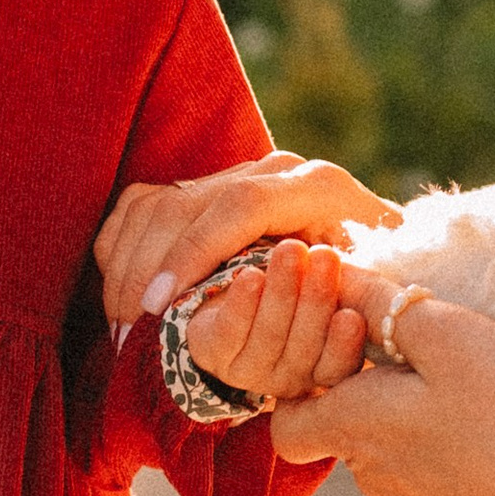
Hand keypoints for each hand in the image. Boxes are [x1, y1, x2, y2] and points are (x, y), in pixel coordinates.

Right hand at [96, 155, 397, 327]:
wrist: (374, 258)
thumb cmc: (370, 289)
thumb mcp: (365, 292)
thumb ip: (333, 290)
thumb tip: (278, 297)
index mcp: (318, 187)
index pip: (241, 204)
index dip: (195, 252)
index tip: (161, 306)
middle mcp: (277, 169)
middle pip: (188, 201)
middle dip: (149, 266)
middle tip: (129, 326)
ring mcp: (240, 172)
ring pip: (160, 200)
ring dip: (130, 262)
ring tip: (122, 318)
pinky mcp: (213, 184)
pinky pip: (144, 202)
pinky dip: (123, 244)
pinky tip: (120, 288)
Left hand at [184, 238, 367, 405]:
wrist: (219, 262)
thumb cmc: (289, 260)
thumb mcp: (328, 270)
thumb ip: (354, 285)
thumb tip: (396, 293)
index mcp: (324, 361)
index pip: (340, 365)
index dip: (345, 345)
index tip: (352, 316)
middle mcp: (290, 373)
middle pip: (304, 349)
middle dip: (315, 301)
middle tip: (325, 257)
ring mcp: (250, 368)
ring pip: (268, 338)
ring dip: (281, 293)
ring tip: (289, 251)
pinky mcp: (212, 352)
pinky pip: (228, 334)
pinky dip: (241, 304)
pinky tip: (250, 277)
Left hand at [267, 275, 494, 495]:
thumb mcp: (449, 334)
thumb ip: (382, 304)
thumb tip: (333, 275)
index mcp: (357, 428)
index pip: (286, 422)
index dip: (303, 383)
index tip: (353, 344)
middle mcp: (372, 477)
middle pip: (341, 429)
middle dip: (367, 388)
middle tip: (426, 351)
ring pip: (386, 452)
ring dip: (408, 418)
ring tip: (467, 389)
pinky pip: (427, 477)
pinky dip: (443, 451)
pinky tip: (491, 431)